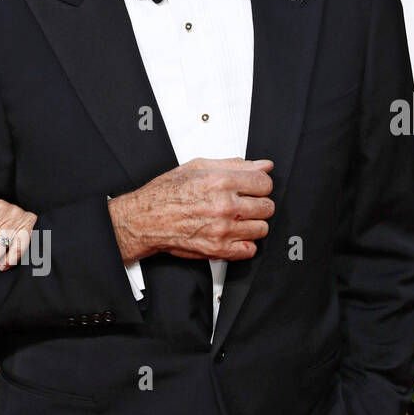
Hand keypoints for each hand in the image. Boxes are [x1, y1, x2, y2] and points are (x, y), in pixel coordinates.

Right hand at [108, 158, 274, 263]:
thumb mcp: (198, 167)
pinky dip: (244, 243)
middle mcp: (224, 206)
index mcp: (221, 182)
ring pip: (262, 228)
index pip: (265, 183)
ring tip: (237, 220)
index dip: (260, 184)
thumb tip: (263, 165)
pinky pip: (250, 249)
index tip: (252, 187)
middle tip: (243, 204)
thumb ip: (234, 165)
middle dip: (257, 204)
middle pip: (267, 206)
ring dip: (252, 224)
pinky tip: (233, 234)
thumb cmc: (166, 193)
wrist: (145, 220)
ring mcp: (223, 230)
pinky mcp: (218, 249)